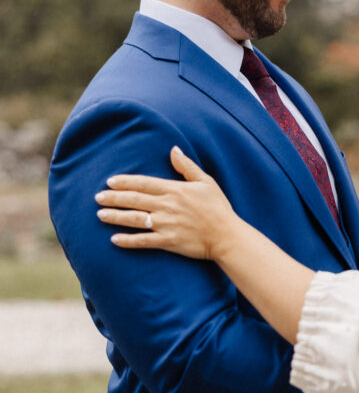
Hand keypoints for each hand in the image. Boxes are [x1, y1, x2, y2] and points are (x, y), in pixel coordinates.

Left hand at [95, 146, 237, 259]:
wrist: (226, 236)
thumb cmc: (218, 208)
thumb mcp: (205, 181)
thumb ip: (187, 166)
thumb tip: (173, 150)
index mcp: (174, 190)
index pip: (143, 183)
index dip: (125, 182)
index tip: (110, 182)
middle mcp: (167, 206)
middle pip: (134, 200)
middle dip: (113, 198)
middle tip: (97, 198)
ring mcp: (166, 225)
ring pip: (134, 220)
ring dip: (115, 217)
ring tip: (100, 215)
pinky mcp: (168, 242)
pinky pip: (143, 241)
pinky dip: (128, 241)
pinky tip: (114, 240)